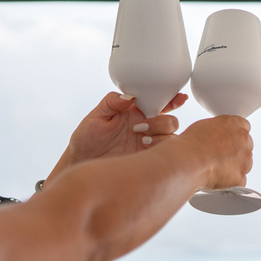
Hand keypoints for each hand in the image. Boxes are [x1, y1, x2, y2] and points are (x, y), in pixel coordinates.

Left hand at [46, 92, 187, 186]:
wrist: (81, 164)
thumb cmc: (86, 139)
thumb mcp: (95, 117)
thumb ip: (111, 102)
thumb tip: (129, 96)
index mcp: (135, 114)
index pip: (159, 104)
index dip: (172, 100)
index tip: (180, 98)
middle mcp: (146, 128)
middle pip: (170, 121)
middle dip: (162, 121)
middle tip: (140, 127)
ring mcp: (148, 144)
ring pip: (172, 137)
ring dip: (162, 135)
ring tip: (143, 140)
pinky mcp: (147, 160)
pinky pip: (165, 154)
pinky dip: (161, 148)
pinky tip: (145, 148)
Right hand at [180, 115, 252, 189]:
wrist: (189, 161)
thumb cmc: (192, 144)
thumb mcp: (204, 125)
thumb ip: (217, 128)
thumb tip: (215, 135)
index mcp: (234, 124)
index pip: (244, 126)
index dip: (234, 135)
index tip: (227, 141)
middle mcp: (243, 140)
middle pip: (246, 146)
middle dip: (236, 152)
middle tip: (220, 156)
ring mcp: (244, 160)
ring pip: (245, 164)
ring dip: (235, 167)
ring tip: (216, 168)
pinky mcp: (240, 177)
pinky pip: (239, 181)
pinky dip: (230, 182)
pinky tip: (217, 179)